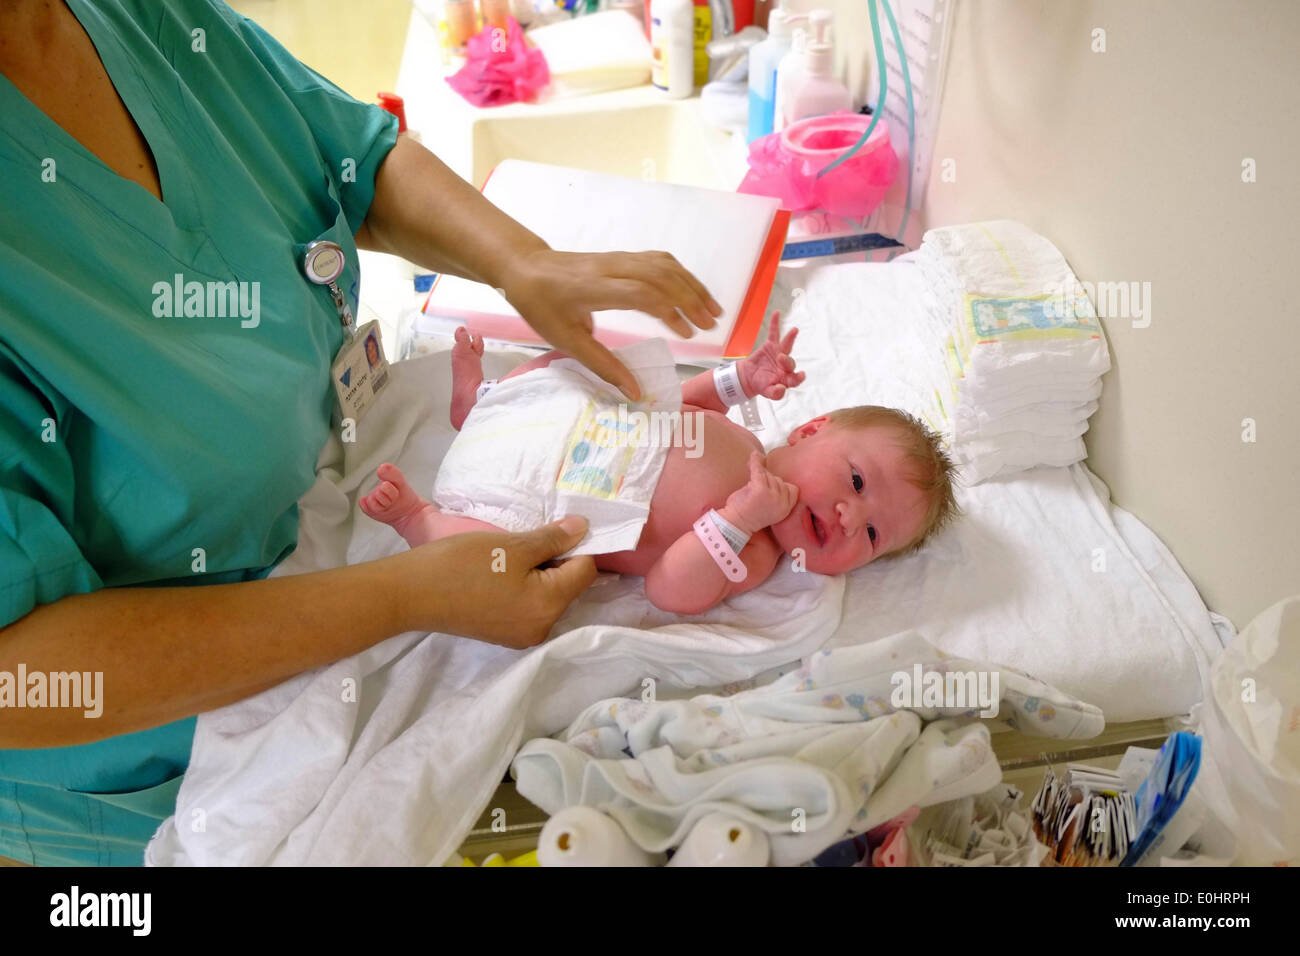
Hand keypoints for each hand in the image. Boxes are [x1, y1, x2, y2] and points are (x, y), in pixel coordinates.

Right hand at [398, 516, 596, 647]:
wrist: (410, 593)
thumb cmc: (463, 565)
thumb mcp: (512, 545)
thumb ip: (552, 538)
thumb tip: (583, 528)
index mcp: (548, 607)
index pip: (585, 571)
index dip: (576, 545)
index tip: (555, 528)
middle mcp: (541, 629)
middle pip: (568, 586)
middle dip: (556, 560)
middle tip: (528, 539)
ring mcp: (521, 635)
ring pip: (547, 596)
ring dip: (538, 573)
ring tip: (511, 554)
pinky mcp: (502, 634)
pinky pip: (528, 606)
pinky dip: (523, 587)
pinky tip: (500, 572)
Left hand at [502, 248, 722, 400]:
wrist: (525, 268)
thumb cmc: (542, 306)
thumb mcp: (566, 341)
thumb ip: (603, 366)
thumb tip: (635, 393)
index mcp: (593, 289)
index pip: (641, 293)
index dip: (668, 311)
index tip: (687, 334)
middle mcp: (611, 268)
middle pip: (660, 275)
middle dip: (690, 299)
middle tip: (710, 325)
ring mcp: (618, 258)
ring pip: (664, 264)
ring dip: (691, 285)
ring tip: (712, 310)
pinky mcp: (623, 256)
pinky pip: (658, 259)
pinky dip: (681, 274)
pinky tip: (692, 292)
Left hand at [721, 452, 798, 533]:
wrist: (735, 524)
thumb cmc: (750, 513)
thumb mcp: (769, 505)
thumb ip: (775, 490)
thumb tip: (766, 460)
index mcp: (786, 509)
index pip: (792, 489)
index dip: (781, 485)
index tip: (770, 487)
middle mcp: (782, 503)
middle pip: (779, 479)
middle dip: (768, 481)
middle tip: (755, 489)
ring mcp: (772, 496)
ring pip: (769, 475)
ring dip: (759, 478)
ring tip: (750, 489)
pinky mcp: (760, 490)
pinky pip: (759, 470)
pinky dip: (755, 462)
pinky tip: (754, 456)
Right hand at [739, 312, 804, 400]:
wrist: (749, 377)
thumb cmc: (761, 384)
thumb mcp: (767, 392)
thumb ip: (775, 394)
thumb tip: (782, 389)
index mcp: (787, 378)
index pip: (795, 378)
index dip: (798, 377)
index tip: (801, 375)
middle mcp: (785, 365)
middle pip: (790, 362)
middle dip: (786, 361)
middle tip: (780, 358)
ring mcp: (779, 353)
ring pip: (786, 346)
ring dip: (790, 338)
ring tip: (795, 330)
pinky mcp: (771, 345)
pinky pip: (774, 333)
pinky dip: (775, 324)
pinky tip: (777, 313)